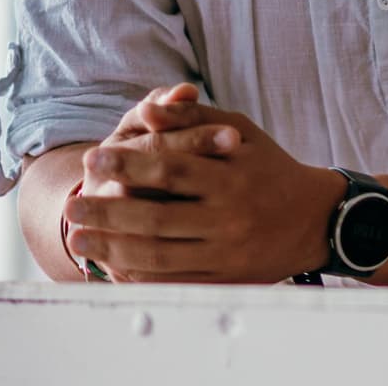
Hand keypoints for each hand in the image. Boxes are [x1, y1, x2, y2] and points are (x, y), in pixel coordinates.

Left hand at [64, 92, 345, 283]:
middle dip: (108, 211)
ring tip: (79, 237)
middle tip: (73, 204)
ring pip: (158, 255)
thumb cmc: (269, 167)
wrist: (315, 219)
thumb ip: (194, 118)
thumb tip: (150, 108)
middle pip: (156, 217)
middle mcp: (228, 216)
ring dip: (112, 247)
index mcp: (232, 176)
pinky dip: (137, 274)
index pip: (171, 168)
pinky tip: (110, 264)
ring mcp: (225, 251)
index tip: (93, 157)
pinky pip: (172, 280)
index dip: (128, 162)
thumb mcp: (240, 131)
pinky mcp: (223, 278)